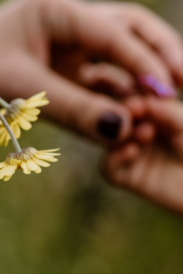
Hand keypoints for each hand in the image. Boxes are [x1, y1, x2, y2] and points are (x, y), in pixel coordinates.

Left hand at [0, 0, 182, 142]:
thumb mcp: (21, 91)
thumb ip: (74, 109)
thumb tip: (124, 131)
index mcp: (53, 8)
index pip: (112, 31)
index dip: (144, 62)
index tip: (168, 91)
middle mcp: (65, 18)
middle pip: (129, 27)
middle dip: (159, 53)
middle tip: (182, 85)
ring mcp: (67, 39)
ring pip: (120, 49)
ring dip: (143, 75)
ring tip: (165, 102)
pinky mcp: (65, 61)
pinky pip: (102, 73)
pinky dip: (119, 91)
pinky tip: (135, 111)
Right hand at [103, 97, 182, 214]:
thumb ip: (165, 110)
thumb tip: (141, 100)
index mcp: (157, 116)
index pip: (134, 98)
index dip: (134, 95)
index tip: (140, 96)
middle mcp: (142, 133)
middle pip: (115, 116)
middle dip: (125, 112)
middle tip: (136, 111)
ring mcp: (134, 155)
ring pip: (108, 140)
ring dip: (121, 134)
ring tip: (145, 133)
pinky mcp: (129, 178)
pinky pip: (108, 168)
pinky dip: (115, 158)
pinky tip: (131, 150)